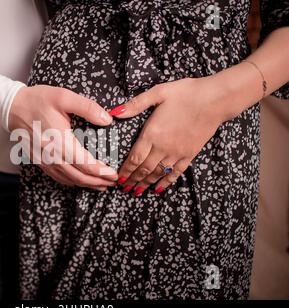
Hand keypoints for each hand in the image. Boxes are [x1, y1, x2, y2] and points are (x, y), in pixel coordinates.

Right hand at [9, 85, 117, 190]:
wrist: (12, 107)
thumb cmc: (37, 101)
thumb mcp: (64, 97)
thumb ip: (88, 108)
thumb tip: (107, 119)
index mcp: (61, 142)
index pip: (86, 165)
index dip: (102, 173)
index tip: (115, 174)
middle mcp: (52, 156)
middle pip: (79, 177)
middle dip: (98, 182)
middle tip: (113, 182)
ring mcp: (45, 161)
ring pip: (69, 180)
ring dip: (87, 184)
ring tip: (101, 184)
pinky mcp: (40, 161)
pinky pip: (58, 177)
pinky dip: (72, 182)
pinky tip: (79, 180)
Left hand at [113, 77, 231, 195]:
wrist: (215, 99)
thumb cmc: (186, 93)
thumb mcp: (158, 93)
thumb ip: (136, 104)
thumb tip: (115, 113)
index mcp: (152, 133)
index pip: (135, 158)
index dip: (126, 170)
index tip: (118, 178)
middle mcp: (163, 147)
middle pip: (144, 169)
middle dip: (133, 180)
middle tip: (124, 188)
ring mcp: (177, 152)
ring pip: (158, 173)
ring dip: (146, 183)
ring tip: (137, 192)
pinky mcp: (190, 154)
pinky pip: (176, 172)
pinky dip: (166, 181)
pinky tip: (159, 188)